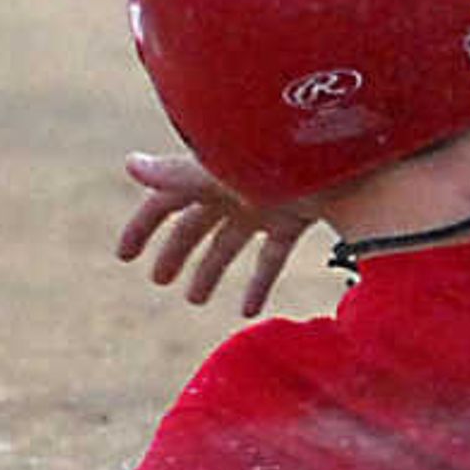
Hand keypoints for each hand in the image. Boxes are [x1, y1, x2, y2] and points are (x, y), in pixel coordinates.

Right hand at [116, 150, 315, 315]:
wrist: (344, 162)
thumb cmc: (280, 158)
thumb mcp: (224, 170)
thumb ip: (176, 173)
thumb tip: (129, 165)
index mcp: (211, 172)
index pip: (166, 199)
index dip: (143, 226)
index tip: (124, 258)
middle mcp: (235, 187)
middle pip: (196, 224)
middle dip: (176, 251)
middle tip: (159, 280)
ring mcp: (266, 203)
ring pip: (230, 242)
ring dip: (211, 270)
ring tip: (195, 300)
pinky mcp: (294, 220)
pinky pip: (271, 257)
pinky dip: (258, 282)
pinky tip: (247, 311)